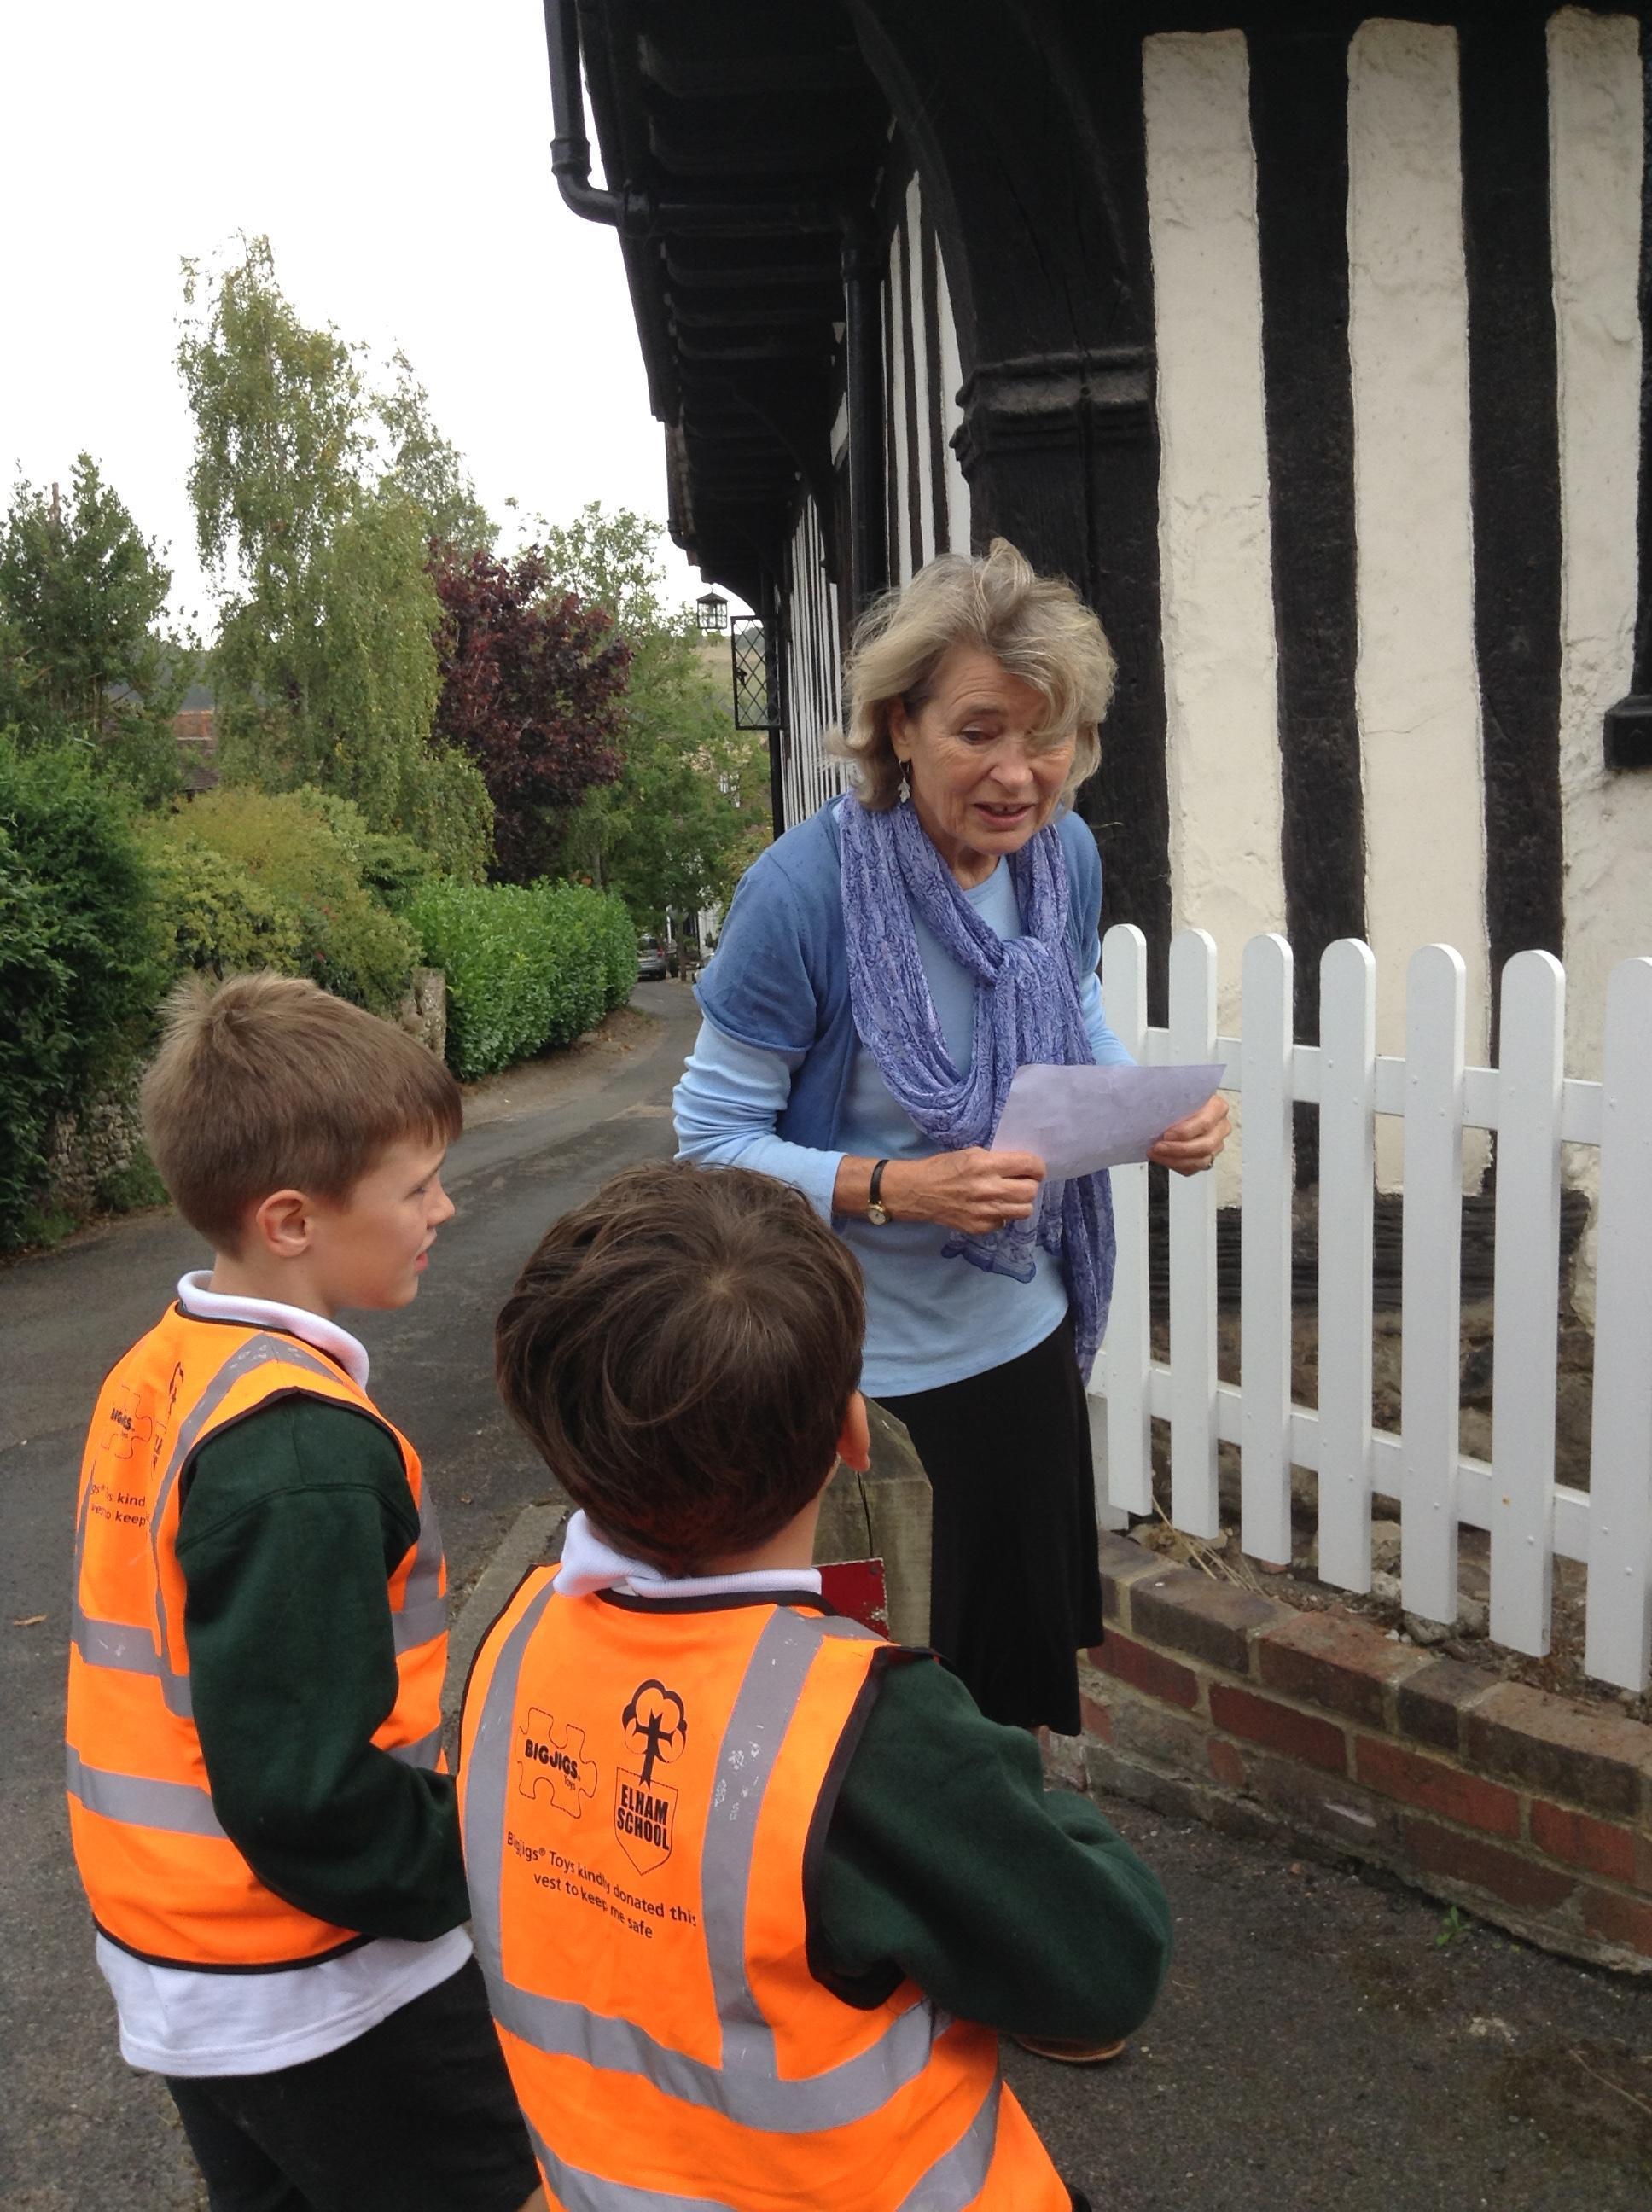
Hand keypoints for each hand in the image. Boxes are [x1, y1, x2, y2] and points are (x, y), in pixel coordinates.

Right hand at [883, 1147, 1046, 1235]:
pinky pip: (1005, 1222)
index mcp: (986, 1165)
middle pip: (1030, 1191)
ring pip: (1024, 1210)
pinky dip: (1002, 1215)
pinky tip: (989, 1208)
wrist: (918, 1192)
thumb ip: (997, 1161)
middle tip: (1021, 1182)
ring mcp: (985, 1212)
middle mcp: (988, 1189)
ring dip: (1020, 1202)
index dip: (1037, 1167)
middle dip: (1030, 1185)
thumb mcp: (971, 1154)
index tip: (1034, 1169)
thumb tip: (1020, 1168)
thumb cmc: (943, 1168)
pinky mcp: (980, 1227)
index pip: (1029, 1165)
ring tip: (1009, 1197)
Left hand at [1148, 1092, 1229, 1177]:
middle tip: (1158, 1146)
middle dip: (1178, 1149)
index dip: (1185, 1131)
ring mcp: (1216, 1143)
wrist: (1181, 1107)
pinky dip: (1176, 1165)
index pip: (1205, 1123)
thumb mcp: (1178, 1092)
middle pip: (1205, 1145)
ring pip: (1200, 1160)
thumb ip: (1174, 1099)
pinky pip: (1193, 1167)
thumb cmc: (1181, 1100)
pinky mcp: (1208, 1157)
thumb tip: (1155, 1105)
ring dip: (1175, 1159)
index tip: (1167, 1133)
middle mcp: (1221, 1126)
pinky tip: (1163, 1158)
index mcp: (1217, 1107)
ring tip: (1157, 1153)